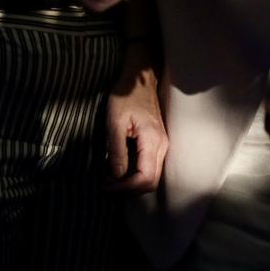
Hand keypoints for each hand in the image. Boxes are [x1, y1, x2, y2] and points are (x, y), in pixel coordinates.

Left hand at [104, 63, 166, 192]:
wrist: (139, 81)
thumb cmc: (125, 97)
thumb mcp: (115, 121)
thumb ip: (117, 149)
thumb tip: (117, 175)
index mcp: (152, 141)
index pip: (145, 177)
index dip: (126, 187)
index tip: (106, 185)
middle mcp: (162, 147)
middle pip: (151, 182)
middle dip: (129, 189)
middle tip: (106, 186)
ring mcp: (162, 146)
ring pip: (152, 177)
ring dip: (132, 183)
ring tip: (110, 180)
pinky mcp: (158, 144)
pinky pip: (150, 167)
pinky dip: (136, 174)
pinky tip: (119, 170)